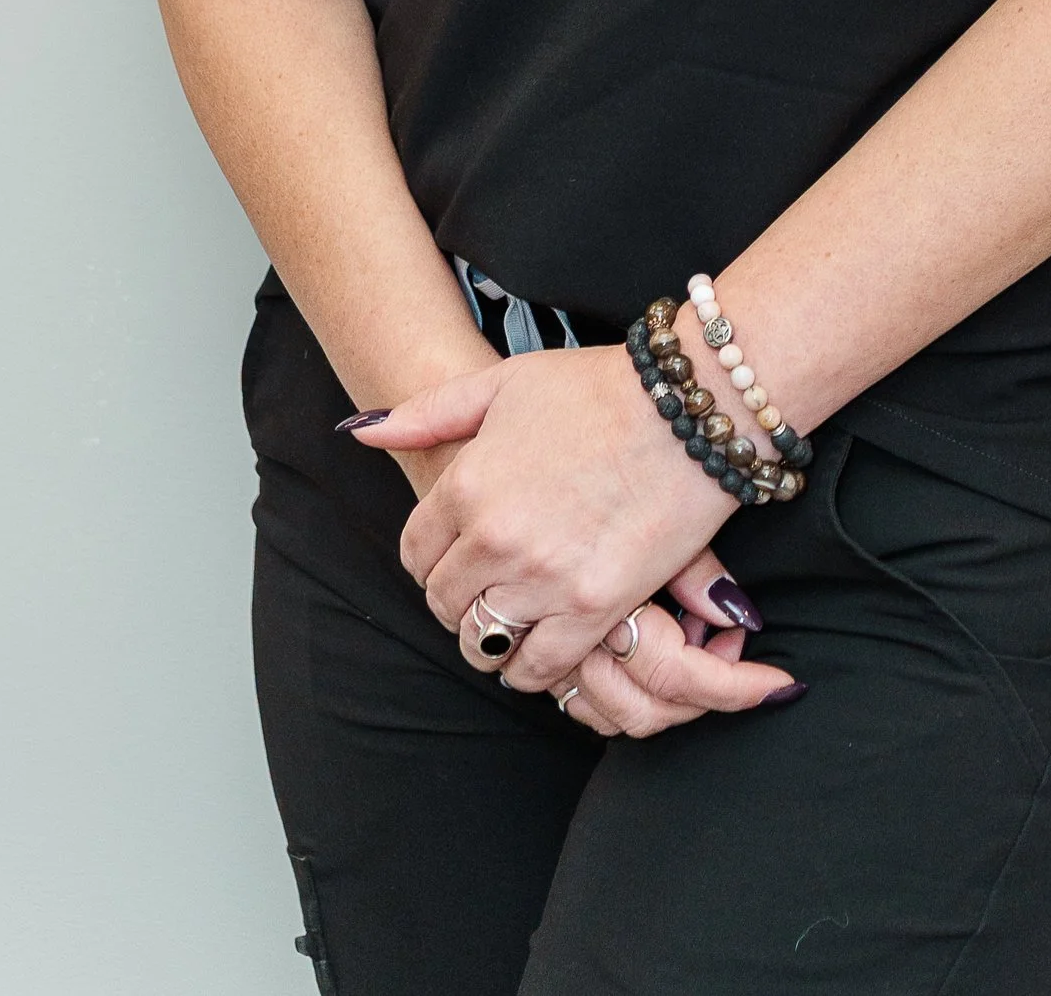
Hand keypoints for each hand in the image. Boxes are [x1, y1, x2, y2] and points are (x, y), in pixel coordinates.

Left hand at [352, 345, 799, 729]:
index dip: (430, 561)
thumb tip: (363, 432)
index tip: (454, 558)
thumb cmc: (597, 389)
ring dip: (492, 637)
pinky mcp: (594, 608)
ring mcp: (544, 578)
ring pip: (485, 643)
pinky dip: (532, 667)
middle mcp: (495, 539)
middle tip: (486, 589)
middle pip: (445, 604)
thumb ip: (429, 414)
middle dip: (458, 600)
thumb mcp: (504, 382)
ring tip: (513, 620)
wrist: (688, 409)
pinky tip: (545, 644)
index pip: (415, 555)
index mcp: (467, 484)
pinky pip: (539, 669)